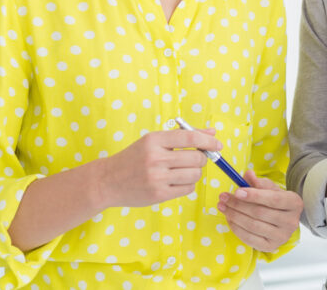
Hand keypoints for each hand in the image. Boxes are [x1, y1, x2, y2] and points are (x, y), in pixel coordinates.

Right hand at [97, 129, 220, 207]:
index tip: (218, 145)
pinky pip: (187, 189)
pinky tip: (177, 181)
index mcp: (154, 140)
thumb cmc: (135, 157)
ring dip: (195, 172)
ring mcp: (156, 178)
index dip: (209, 141)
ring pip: (194, 175)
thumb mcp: (155, 141)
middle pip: (196, 158)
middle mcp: (155, 158)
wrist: (107, 181)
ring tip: (184, 171)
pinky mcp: (158, 195)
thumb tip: (212, 132)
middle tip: (196, 159)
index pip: (190, 137)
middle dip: (202, 159)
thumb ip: (184, 136)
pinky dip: (188, 185)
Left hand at [217, 169, 302, 252]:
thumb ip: (258, 182)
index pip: (273, 199)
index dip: (254, 195)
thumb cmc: (276, 201)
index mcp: (294, 203)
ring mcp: (281, 236)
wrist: (283, 220)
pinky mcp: (270, 247)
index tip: (236, 191)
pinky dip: (236, 228)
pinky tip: (230, 218)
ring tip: (223, 206)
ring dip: (234, 215)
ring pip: (252, 225)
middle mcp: (291, 222)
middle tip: (223, 197)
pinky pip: (249, 238)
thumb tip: (248, 174)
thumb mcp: (270, 189)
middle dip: (238, 205)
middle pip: (260, 213)